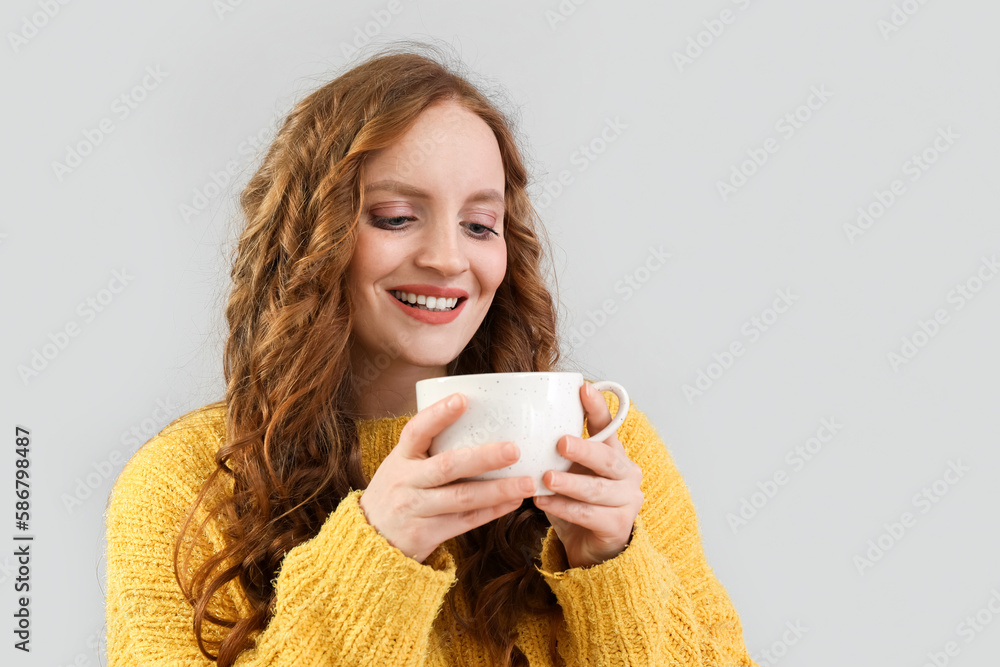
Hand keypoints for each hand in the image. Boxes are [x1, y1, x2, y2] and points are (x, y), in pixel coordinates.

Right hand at [359, 392, 537, 563]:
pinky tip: (514, 502)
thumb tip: (476, 418)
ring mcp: (417, 509)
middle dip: (483, 457)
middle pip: (447, 466)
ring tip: (527, 482)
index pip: (416, 431)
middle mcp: (407, 482)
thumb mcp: (401, 465)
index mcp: (400, 458)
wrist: (369, 540)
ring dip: (498, 490)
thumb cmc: (397, 492)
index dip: (438, 414)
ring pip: (462, 498)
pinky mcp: (428, 533)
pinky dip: (492, 511)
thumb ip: (429, 448)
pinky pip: (466, 521)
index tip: (463, 399)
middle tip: (514, 449)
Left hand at [533, 382, 643, 568]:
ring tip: (546, 479)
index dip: (597, 407)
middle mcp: (627, 473)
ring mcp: (627, 500)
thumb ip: (557, 452)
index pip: (609, 425)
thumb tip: (521, 424)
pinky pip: (588, 515)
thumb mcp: (568, 472)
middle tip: (560, 442)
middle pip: (608, 457)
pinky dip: (564, 508)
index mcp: (614, 454)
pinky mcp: (619, 526)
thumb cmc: (576, 503)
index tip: (584, 388)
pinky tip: (543, 503)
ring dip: (570, 483)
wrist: (590, 548)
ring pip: (597, 489)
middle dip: (584, 449)